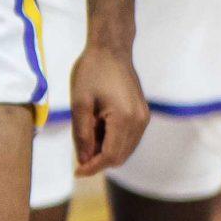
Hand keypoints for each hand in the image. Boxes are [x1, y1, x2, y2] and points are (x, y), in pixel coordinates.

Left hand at [68, 43, 147, 176]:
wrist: (111, 49)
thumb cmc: (91, 71)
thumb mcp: (80, 103)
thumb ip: (82, 134)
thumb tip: (84, 160)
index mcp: (125, 118)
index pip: (111, 156)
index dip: (93, 167)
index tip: (76, 172)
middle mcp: (140, 121)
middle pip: (120, 156)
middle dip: (99, 161)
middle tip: (78, 156)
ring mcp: (143, 118)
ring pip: (125, 149)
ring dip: (106, 151)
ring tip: (86, 138)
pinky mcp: (142, 114)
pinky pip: (129, 138)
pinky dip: (113, 142)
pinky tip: (97, 130)